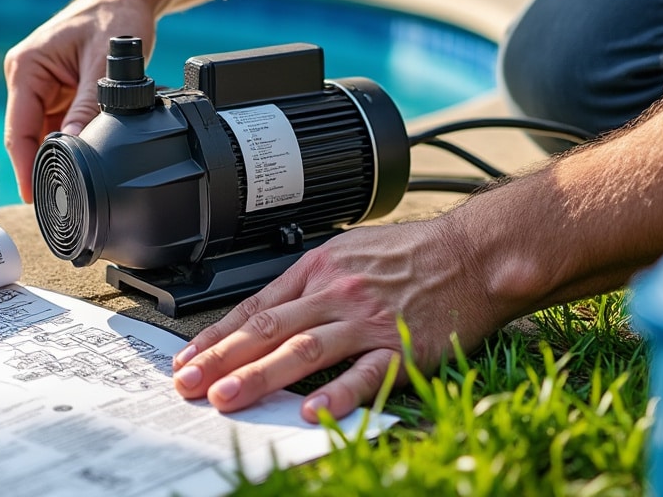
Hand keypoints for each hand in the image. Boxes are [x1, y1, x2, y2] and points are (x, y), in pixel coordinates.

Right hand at [3, 0, 155, 200]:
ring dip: (62, 150)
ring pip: (45, 134)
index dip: (24, 166)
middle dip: (44, 162)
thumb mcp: (103, 64)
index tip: (32, 196)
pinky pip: (61, 125)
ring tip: (83, 170)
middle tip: (63, 195)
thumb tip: (74, 145)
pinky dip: (74, 139)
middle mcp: (27, 78)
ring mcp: (42, 86)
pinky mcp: (58, 93)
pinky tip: (88, 151)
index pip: (18, 129)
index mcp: (26, 67)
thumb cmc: (114, 17)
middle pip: (28, 136)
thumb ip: (88, 105)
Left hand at [170, 215, 506, 422]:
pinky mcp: (400, 347)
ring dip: (260, 376)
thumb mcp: (350, 250)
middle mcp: (336, 293)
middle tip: (188, 384)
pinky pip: (364, 374)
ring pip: (303, 349)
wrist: (474, 253)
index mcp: (319, 269)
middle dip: (221, 359)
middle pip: (268, 328)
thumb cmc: (415, 254)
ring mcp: (367, 321)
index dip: (218, 337)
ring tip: (227, 398)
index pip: (256, 306)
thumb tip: (267, 313)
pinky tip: (311, 413)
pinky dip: (336, 395)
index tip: (188, 359)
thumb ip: (310, 282)